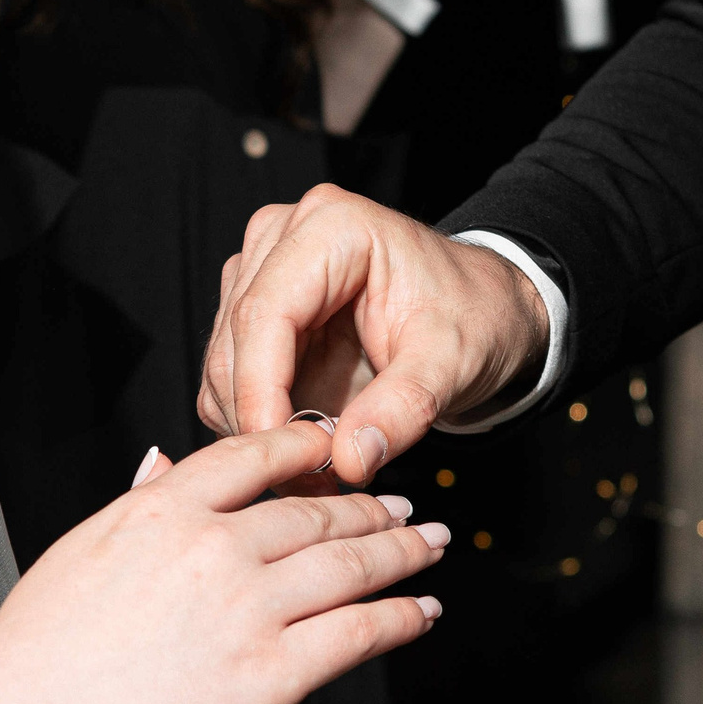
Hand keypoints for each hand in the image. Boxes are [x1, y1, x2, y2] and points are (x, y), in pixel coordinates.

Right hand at [0, 422, 447, 703]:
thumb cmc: (38, 653)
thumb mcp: (81, 549)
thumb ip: (138, 504)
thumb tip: (164, 464)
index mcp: (163, 508)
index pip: (255, 457)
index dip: (307, 448)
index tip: (335, 448)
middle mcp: (215, 547)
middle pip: (316, 512)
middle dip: (369, 506)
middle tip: (402, 502)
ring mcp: (249, 608)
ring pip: (350, 565)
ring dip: (401, 551)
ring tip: (428, 543)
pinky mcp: (272, 673)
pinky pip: (358, 633)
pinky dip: (401, 617)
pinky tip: (423, 610)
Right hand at [198, 185, 552, 485]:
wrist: (480, 312)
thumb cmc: (471, 318)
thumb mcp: (453, 363)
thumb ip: (405, 408)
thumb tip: (351, 460)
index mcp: (332, 227)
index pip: (265, 314)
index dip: (262, 392)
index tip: (283, 456)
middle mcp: (282, 237)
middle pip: (234, 343)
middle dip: (261, 420)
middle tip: (311, 477)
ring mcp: (261, 271)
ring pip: (222, 367)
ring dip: (257, 427)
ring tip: (320, 465)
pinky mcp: (253, 310)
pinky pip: (228, 380)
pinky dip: (256, 422)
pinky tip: (304, 443)